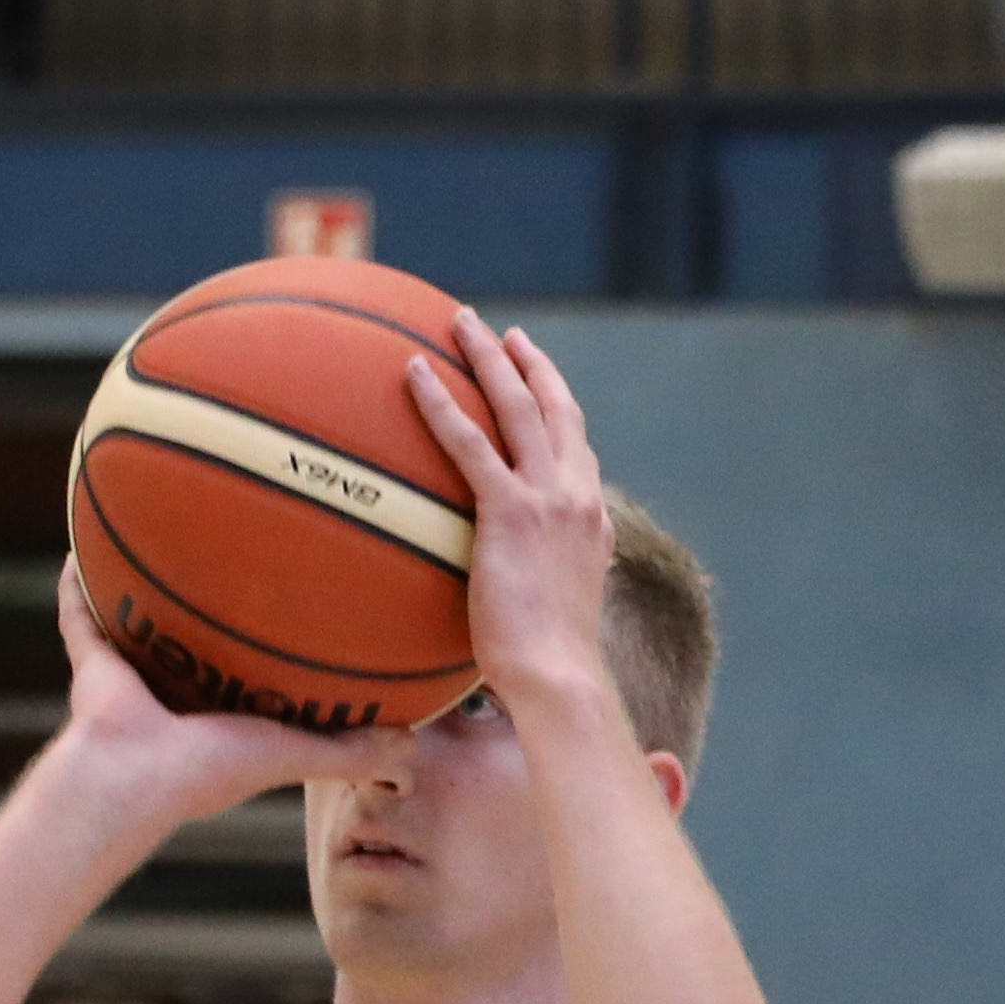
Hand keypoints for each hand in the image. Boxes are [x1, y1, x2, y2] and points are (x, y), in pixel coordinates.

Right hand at [54, 558, 374, 819]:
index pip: (252, 673)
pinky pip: (82, 613)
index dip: (273, 640)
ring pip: (140, 621)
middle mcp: (175, 695)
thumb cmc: (208, 772)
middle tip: (238, 546)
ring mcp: (131, 679)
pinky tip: (85, 536)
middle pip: (198, 638)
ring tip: (163, 527)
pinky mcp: (91, 664)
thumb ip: (349, 750)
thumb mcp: (292, 755)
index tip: (301, 600)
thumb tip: (414, 741)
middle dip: (214, 600)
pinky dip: (79, 583)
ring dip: (147, 582)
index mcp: (220, 717)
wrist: (131, 780)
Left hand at [404, 312, 614, 721]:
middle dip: (531, 365)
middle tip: (507, 335)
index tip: (540, 385)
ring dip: (490, 357)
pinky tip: (413, 373)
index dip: (559, 412)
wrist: (559, 679)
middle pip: (555, 409)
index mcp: (591, 521)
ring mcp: (548, 498)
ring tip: (461, 323)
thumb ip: (538, 595)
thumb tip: (514, 612)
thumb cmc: (550, 672)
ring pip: (518, 406)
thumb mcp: (554, 621)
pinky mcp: (510, 511)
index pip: (578, 451)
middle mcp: (577, 497)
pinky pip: (469, 443)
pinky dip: (441, 403)